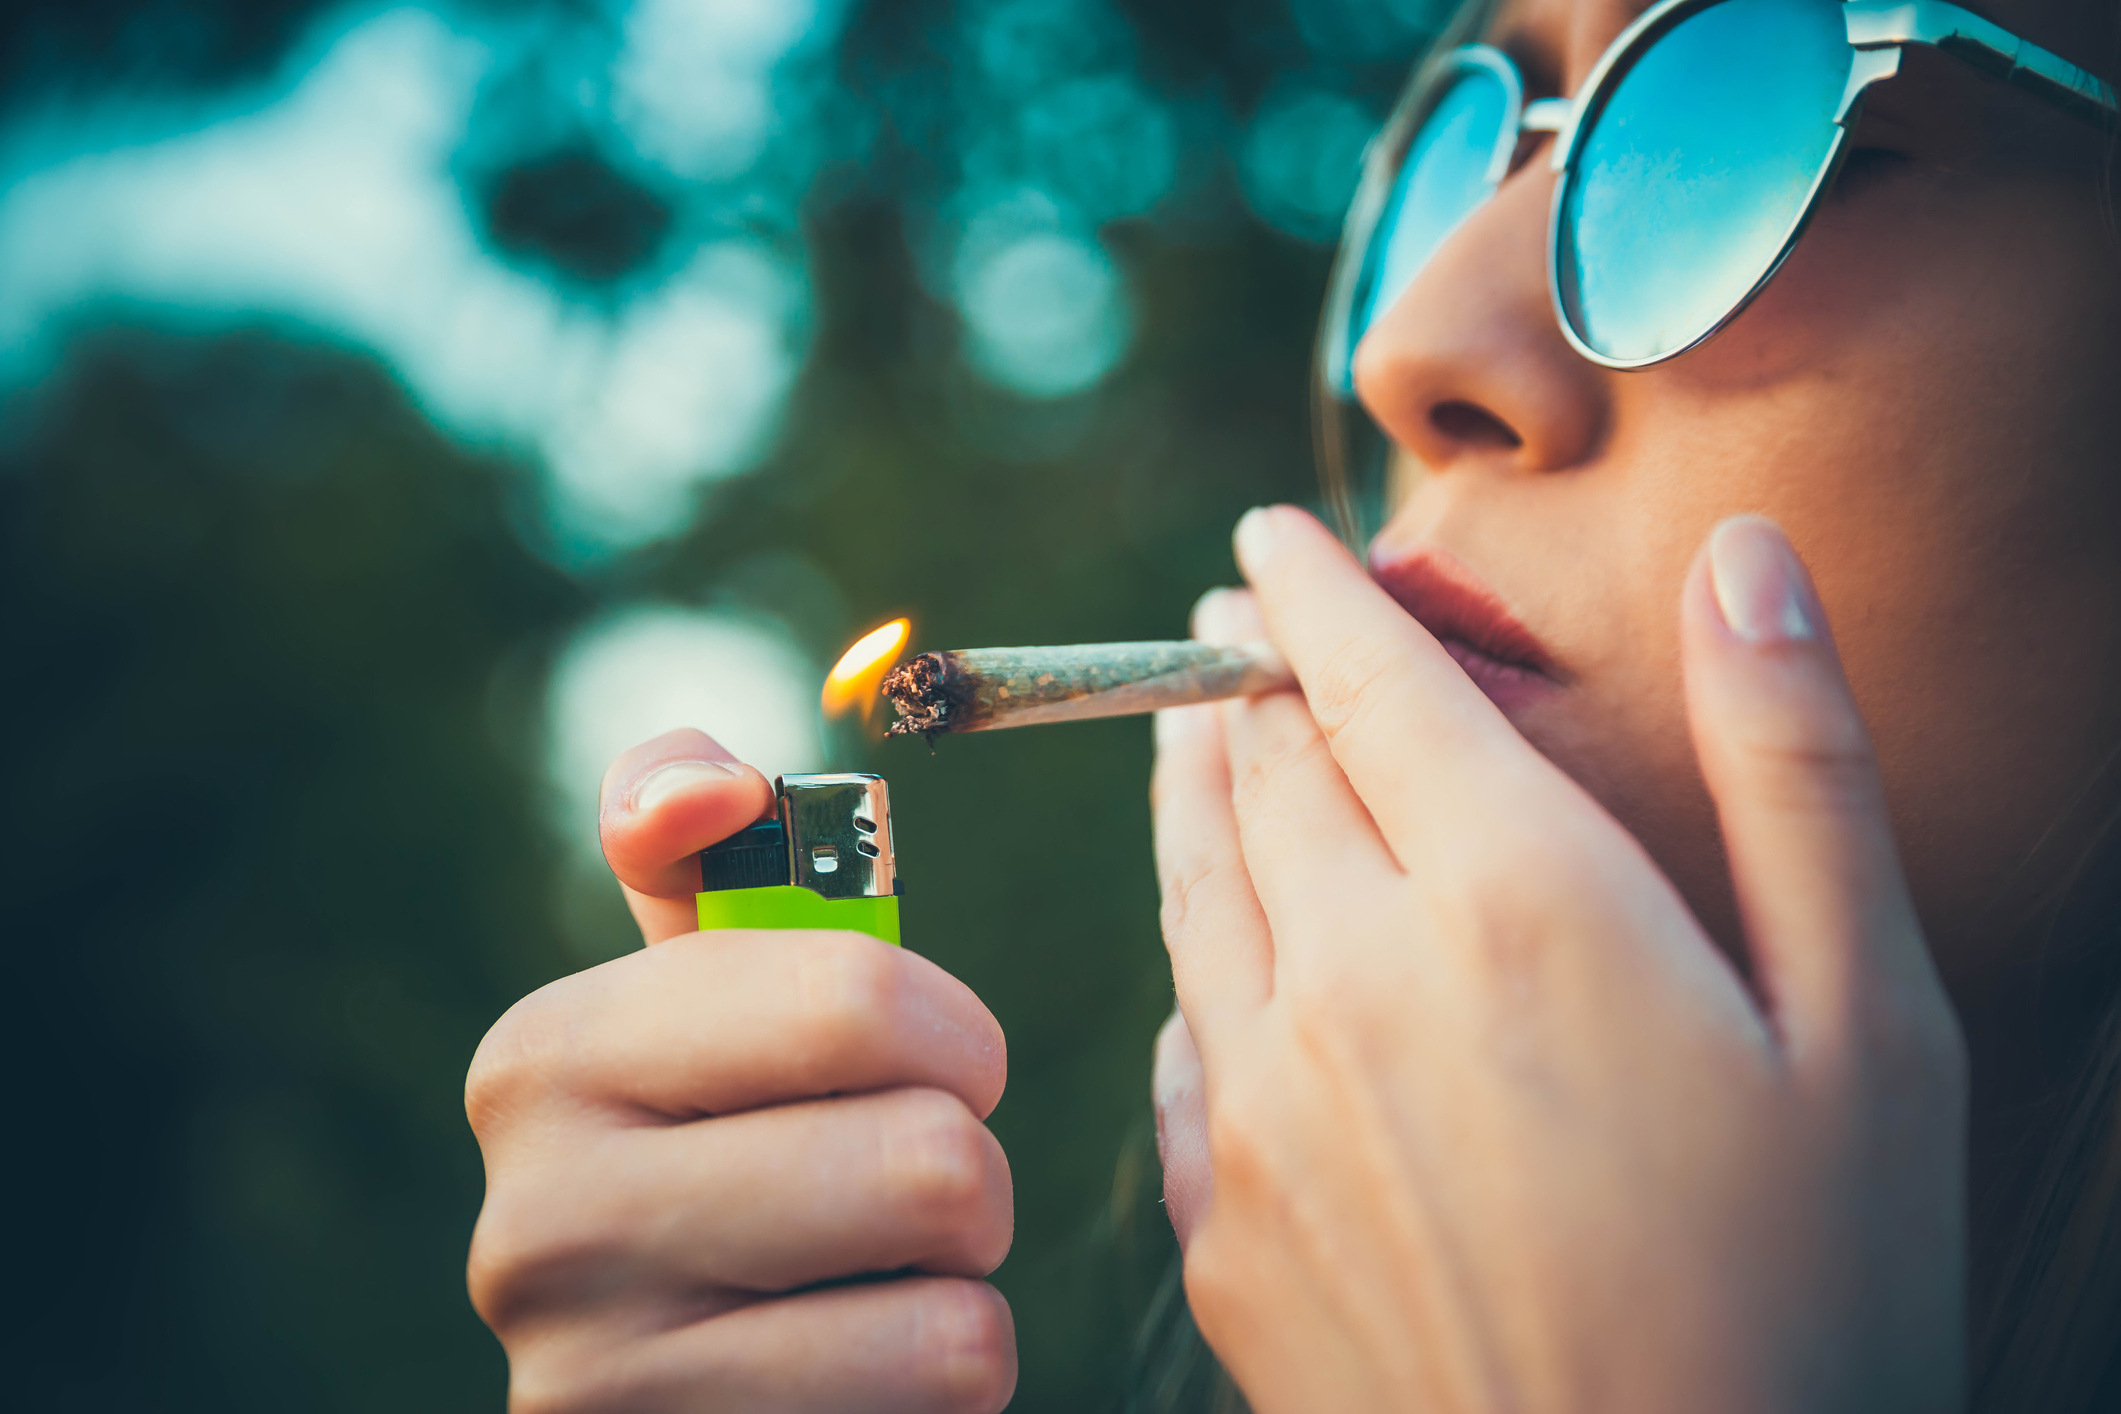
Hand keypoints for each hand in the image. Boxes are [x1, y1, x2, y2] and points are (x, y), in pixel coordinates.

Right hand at [466, 730, 1016, 1412]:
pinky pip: (943, 1396)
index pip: (857, 997)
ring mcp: (597, 1382)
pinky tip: (859, 1371)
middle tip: (911, 1185)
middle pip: (931, 1161)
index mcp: (544, 1056)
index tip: (934, 1057)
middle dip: (966, 1168)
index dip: (950, 1029)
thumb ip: (700, 850)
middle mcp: (536, 1225)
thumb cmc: (725, 1144)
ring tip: (878, 1279)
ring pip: (956, 1306)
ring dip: (960, 1285)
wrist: (679, 1391)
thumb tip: (707, 787)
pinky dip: (944, 1382)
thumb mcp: (697, 995)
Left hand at [1149, 510, 1966, 1413]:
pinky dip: (1189, 958)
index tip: (1265, 536)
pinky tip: (1206, 952)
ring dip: (1184, 786)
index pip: (1366, 685)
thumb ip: (1795, 773)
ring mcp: (1267, 1109)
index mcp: (1517, 906)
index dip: (1309, 590)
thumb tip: (1743, 564)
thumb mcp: (1874, 1030)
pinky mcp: (1225, 1222)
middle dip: (1238, 675)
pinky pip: (1182, 1041)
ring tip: (1183, 730)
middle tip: (1221, 618)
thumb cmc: (1817, 1307)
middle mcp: (1356, 982)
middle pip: (1260, 772)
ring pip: (1191, 887)